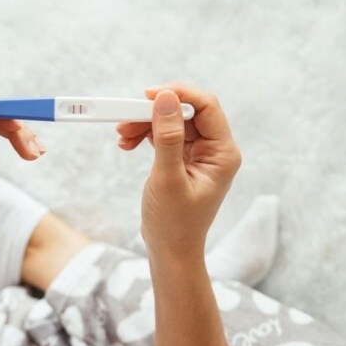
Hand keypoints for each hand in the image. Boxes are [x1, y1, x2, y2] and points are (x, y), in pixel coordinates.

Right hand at [117, 83, 240, 261]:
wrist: (170, 251)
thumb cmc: (173, 223)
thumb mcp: (168, 179)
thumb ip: (167, 137)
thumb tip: (165, 98)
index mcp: (223, 154)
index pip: (206, 107)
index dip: (177, 94)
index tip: (145, 95)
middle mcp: (215, 150)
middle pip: (186, 112)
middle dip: (153, 112)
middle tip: (124, 119)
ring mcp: (200, 155)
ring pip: (172, 122)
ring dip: (145, 124)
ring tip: (122, 137)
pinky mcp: (184, 160)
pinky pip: (165, 136)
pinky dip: (146, 136)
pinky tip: (128, 143)